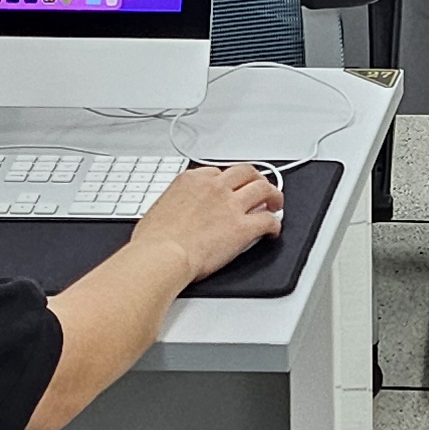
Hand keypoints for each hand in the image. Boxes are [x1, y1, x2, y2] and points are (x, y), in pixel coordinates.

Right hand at [131, 163, 286, 277]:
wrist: (160, 256)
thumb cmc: (153, 241)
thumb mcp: (159, 208)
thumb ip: (176, 203)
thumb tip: (177, 211)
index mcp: (192, 180)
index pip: (218, 172)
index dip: (229, 181)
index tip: (231, 188)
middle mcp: (214, 187)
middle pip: (246, 172)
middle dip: (256, 179)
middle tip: (261, 189)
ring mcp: (231, 205)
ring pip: (264, 189)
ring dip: (273, 195)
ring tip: (275, 204)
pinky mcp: (243, 227)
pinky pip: (268, 220)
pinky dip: (274, 225)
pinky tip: (272, 231)